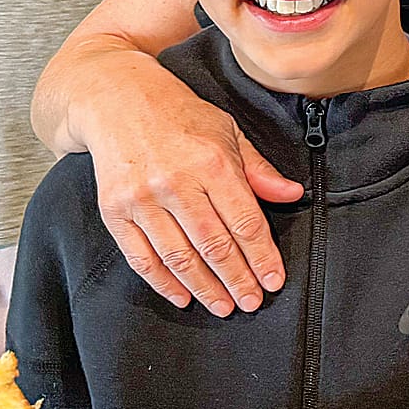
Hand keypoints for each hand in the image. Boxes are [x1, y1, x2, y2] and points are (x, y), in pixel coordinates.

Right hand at [85, 66, 301, 315]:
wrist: (118, 101)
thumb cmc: (182, 116)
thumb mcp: (228, 132)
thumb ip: (259, 170)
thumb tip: (293, 195)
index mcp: (212, 162)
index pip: (245, 222)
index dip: (262, 257)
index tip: (274, 281)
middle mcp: (176, 182)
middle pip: (214, 245)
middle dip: (237, 280)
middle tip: (252, 303)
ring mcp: (142, 198)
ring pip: (179, 257)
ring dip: (205, 287)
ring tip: (224, 307)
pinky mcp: (114, 211)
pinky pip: (141, 257)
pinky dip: (163, 283)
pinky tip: (183, 297)